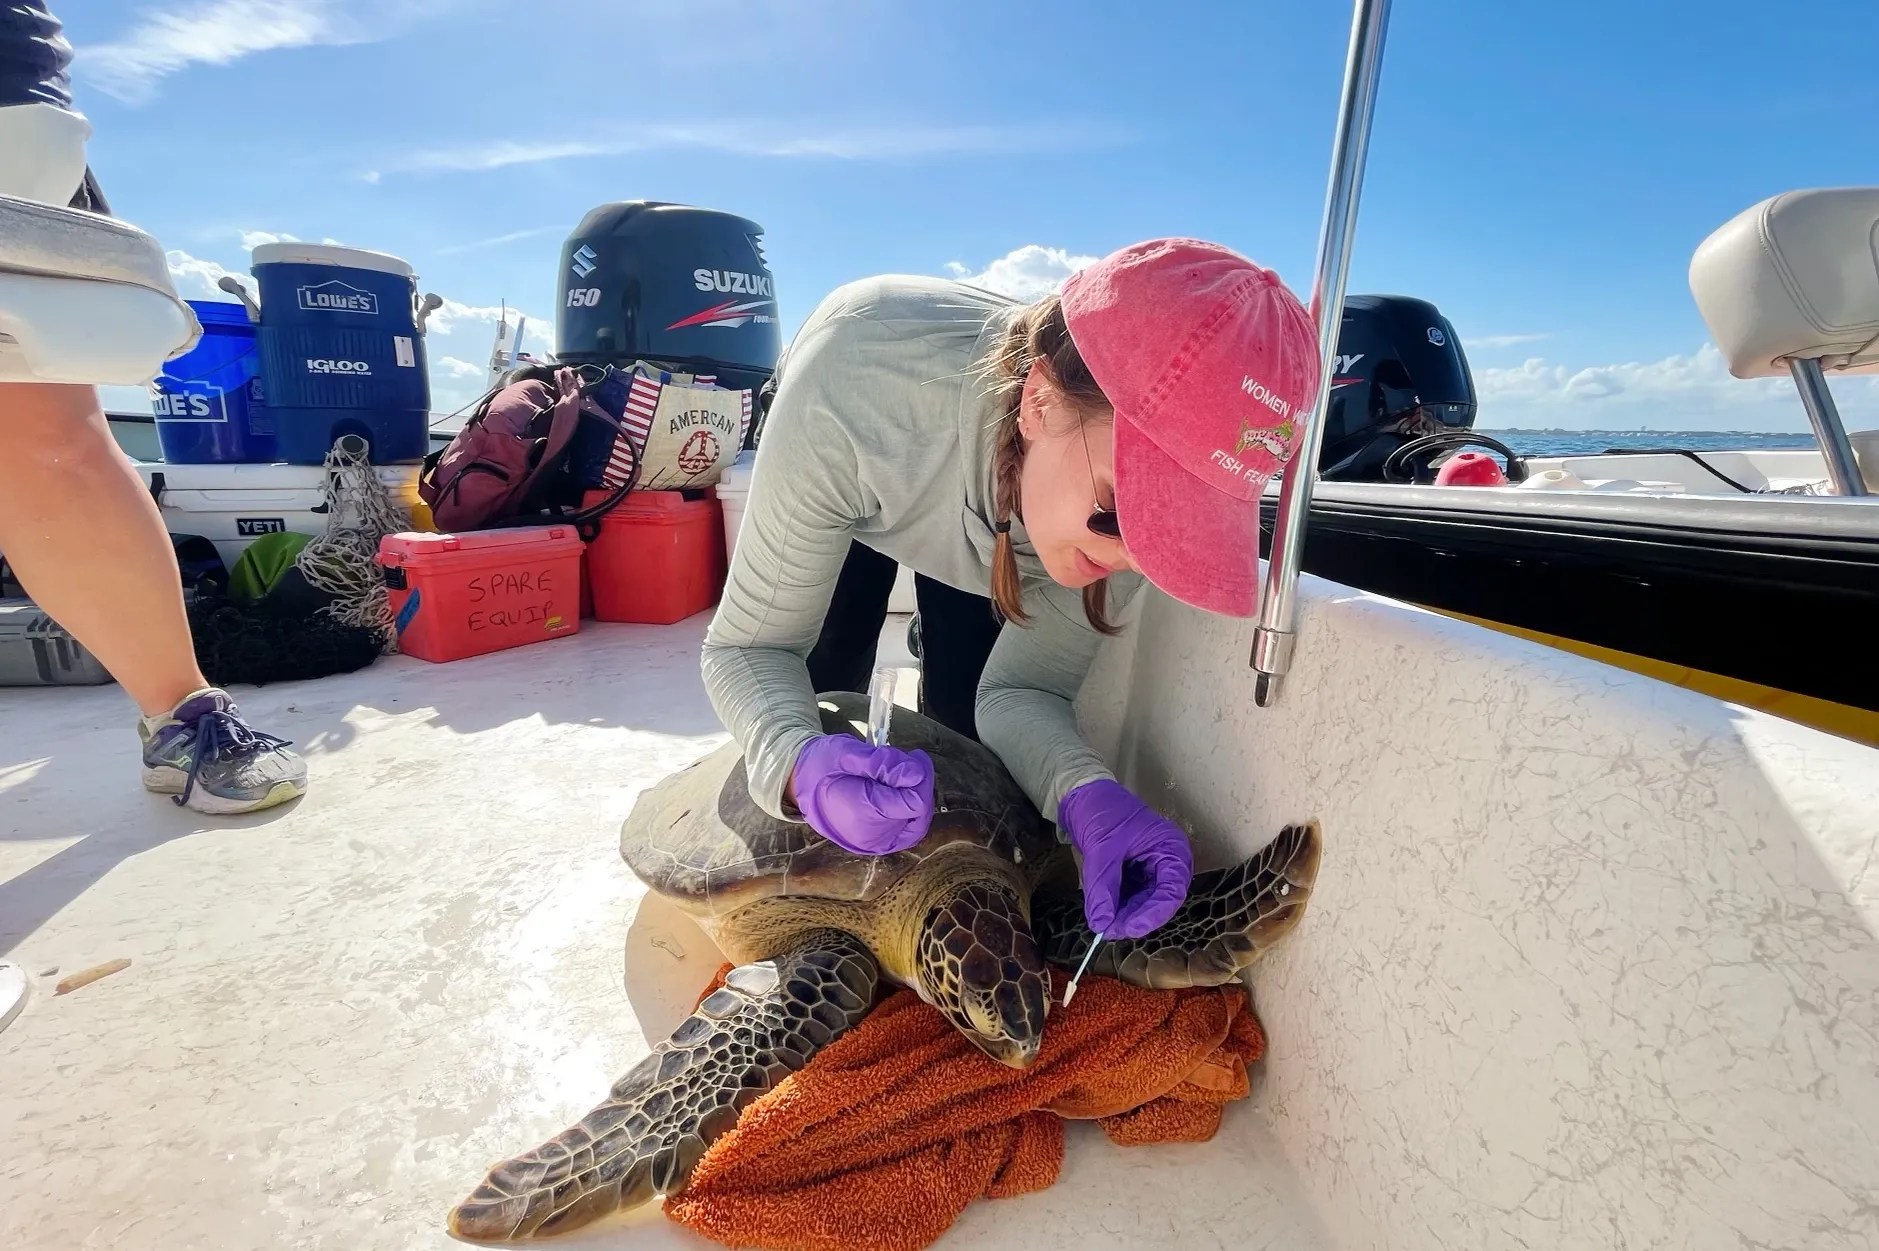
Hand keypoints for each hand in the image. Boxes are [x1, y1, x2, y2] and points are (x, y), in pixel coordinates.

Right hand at [791, 734, 935, 854]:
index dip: (920, 777)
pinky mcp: (876, 843)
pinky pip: (906, 830)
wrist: (799, 783)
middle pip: (918, 813)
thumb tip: (916, 774)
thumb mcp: (847, 752)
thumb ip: (882, 763)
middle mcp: (870, 836)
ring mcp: (873, 844)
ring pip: (916, 822)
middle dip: (920, 785)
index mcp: (861, 813)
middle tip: (910, 761)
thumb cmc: (821, 764)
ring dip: (916, 796)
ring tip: (901, 775)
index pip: (914, 803)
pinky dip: (910, 810)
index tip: (915, 757)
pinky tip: (900, 791)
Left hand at [1057, 779, 1192, 938]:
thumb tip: (1101, 923)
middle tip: (1108, 930)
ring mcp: (1149, 868)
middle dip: (1134, 916)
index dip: (1152, 914)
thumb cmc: (1101, 810)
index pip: (1172, 891)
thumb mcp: (1102, 848)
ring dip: (1123, 914)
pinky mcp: (1133, 873)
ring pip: (1142, 902)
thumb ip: (1103, 887)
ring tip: (1102, 924)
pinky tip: (1102, 912)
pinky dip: (1116, 906)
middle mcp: (1166, 861)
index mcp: (1171, 848)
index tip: (1127, 928)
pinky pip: (1129, 896)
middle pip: (1158, 901)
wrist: (1081, 792)